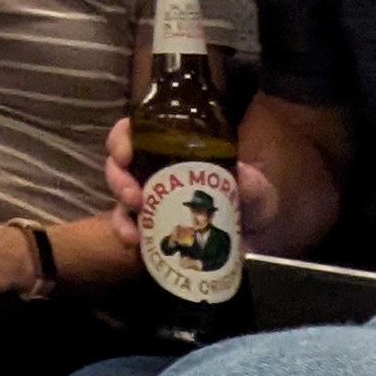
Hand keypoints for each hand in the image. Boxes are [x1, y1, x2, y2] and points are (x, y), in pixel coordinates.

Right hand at [104, 120, 280, 258]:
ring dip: (120, 205)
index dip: (124, 137)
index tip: (125, 153)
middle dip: (118, 176)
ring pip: (118, 192)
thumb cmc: (253, 205)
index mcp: (178, 149)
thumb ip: (250, 183)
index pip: (140, 131)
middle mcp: (158, 169)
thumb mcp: (257, 190)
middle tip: (134, 196)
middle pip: (120, 162)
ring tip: (135, 218)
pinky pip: (126, 225)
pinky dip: (125, 231)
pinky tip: (133, 240)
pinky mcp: (150, 227)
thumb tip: (240, 175)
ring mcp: (151, 199)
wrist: (255, 244)